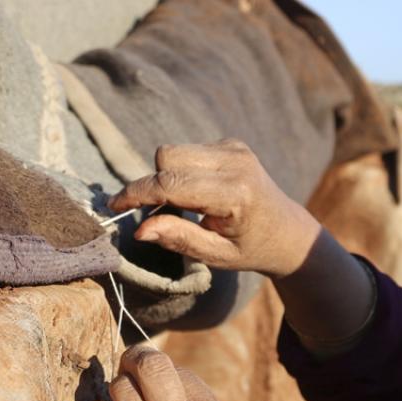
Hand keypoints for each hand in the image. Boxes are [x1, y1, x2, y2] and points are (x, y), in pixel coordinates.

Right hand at [109, 139, 321, 278]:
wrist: (286, 232)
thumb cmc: (250, 249)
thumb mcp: (216, 255)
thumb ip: (179, 239)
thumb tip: (140, 229)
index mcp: (234, 193)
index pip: (171, 184)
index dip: (137, 194)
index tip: (114, 206)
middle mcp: (235, 163)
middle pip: (167, 157)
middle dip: (152, 183)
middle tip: (156, 213)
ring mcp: (234, 149)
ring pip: (173, 150)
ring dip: (166, 176)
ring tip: (182, 206)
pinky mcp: (231, 144)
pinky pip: (187, 149)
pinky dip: (181, 170)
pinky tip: (197, 193)